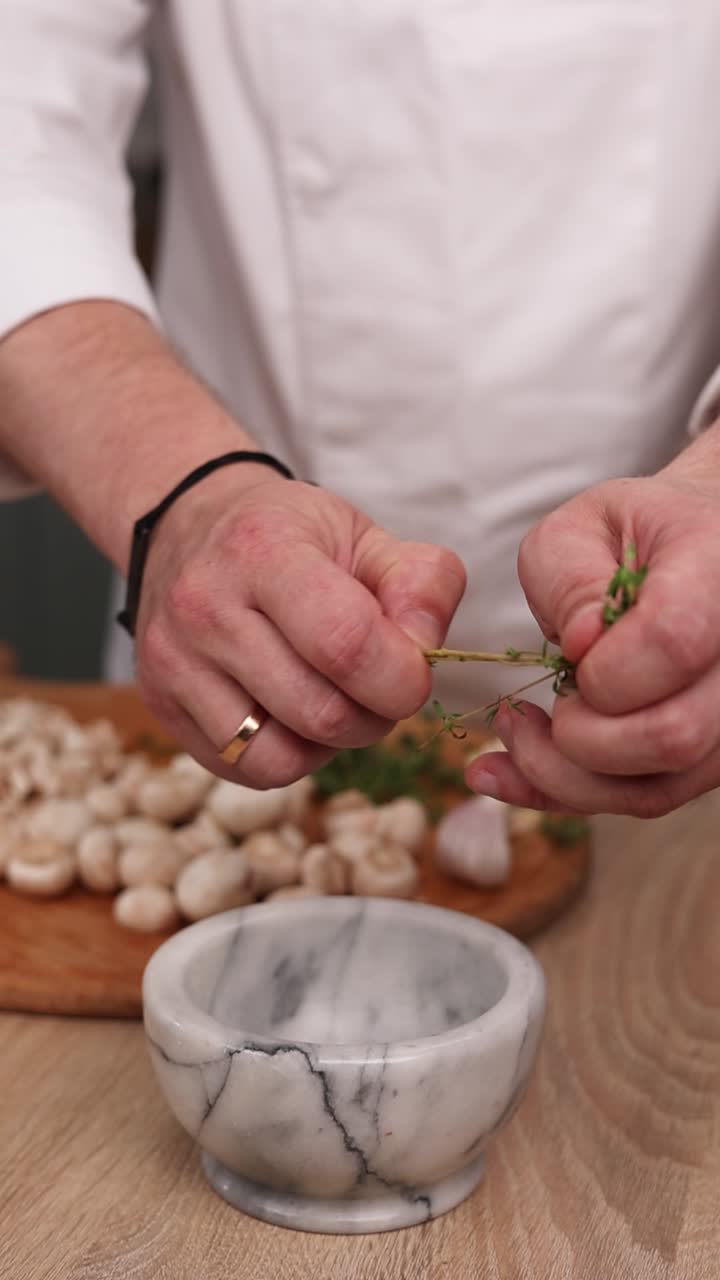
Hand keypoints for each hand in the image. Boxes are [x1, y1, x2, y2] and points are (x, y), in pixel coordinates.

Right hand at [135, 467, 465, 786]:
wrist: (187, 527)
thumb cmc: (289, 537)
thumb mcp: (366, 534)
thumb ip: (422, 583)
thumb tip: (425, 651)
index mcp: (263, 550)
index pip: (346, 644)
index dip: (401, 678)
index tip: (414, 673)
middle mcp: (204, 606)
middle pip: (320, 713)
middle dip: (374, 716)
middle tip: (378, 688)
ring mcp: (174, 661)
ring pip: (279, 757)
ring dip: (328, 745)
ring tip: (333, 700)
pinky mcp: (160, 704)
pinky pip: (245, 768)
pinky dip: (287, 756)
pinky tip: (291, 714)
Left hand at [465, 455, 719, 816]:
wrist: (692, 550)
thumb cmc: (632, 534)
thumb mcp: (580, 528)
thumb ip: (570, 580)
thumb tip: (583, 644)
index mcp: (716, 569)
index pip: (673, 642)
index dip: (604, 668)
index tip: (571, 652)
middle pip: (672, 735)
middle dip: (579, 735)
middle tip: (544, 698)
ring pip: (660, 786)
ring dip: (564, 774)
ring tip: (515, 729)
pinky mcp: (715, 754)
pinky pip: (649, 798)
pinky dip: (569, 792)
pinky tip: (507, 772)